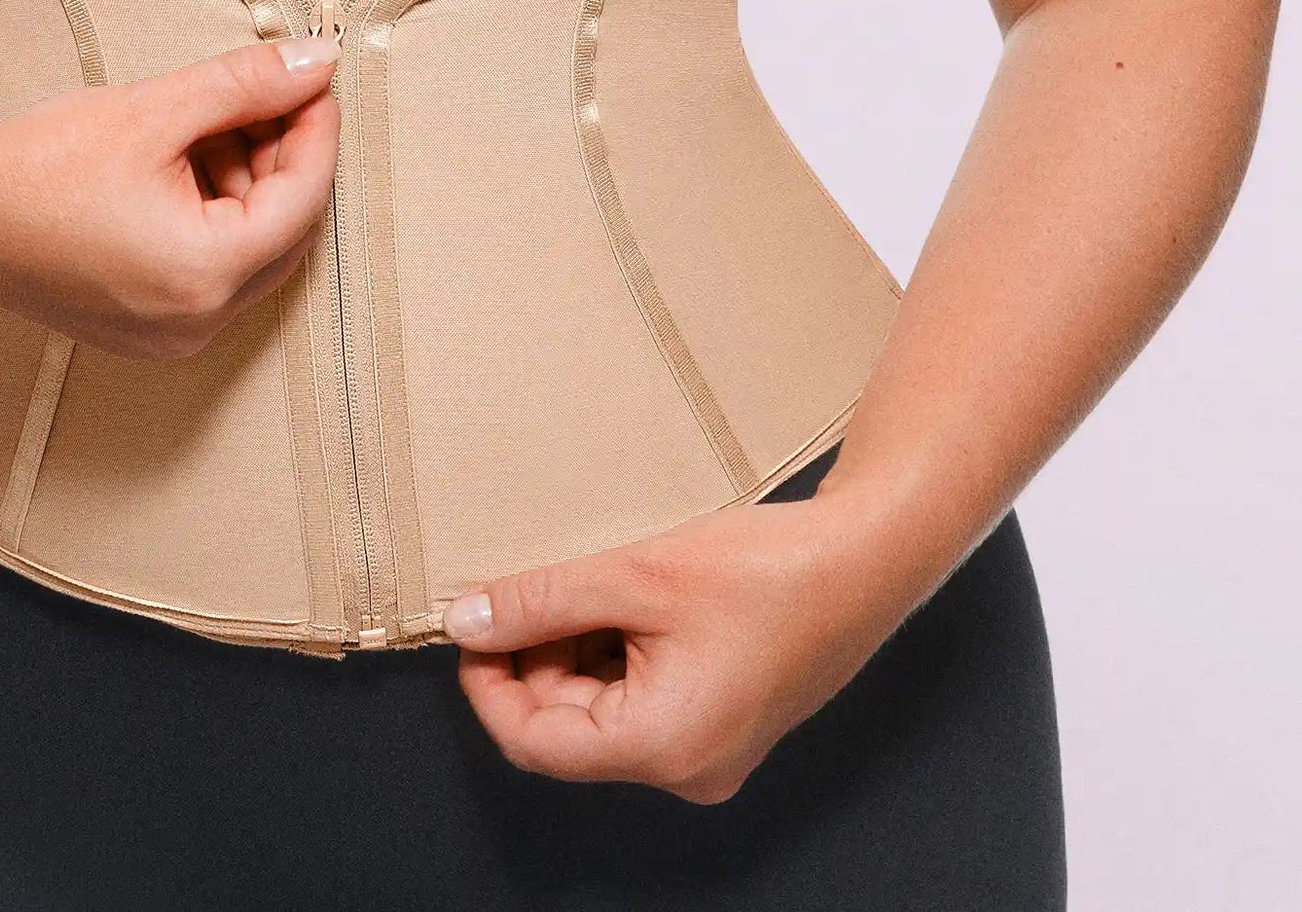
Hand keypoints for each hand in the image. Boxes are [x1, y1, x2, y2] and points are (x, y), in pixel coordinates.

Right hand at [0, 32, 341, 356]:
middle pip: (284, 228)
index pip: (303, 198)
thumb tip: (316, 63)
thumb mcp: (155, 110)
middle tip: (265, 88)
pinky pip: (213, 265)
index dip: (316, 128)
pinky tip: (183, 157)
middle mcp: (197, 323)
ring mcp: (173, 335)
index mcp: (204, 276)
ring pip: (251, 246)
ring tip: (205, 118)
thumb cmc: (37, 167)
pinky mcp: (149, 328)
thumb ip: (246, 85)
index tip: (313, 76)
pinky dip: (214, 209)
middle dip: (281, 152)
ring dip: (246, 177)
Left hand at [443, 481, 931, 799]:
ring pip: (602, 709)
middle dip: (538, 654)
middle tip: (540, 581)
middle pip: (567, 726)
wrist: (863, 560)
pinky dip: (619, 650)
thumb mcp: (633, 575)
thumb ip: (540, 602)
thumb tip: (466, 621)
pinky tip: (634, 595)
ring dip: (579, 647)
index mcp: (662, 748)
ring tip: (601, 578)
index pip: (534, 741)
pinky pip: (642, 700)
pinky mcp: (722, 723)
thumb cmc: (764, 569)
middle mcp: (686, 769)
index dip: (489, 680)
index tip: (474, 621)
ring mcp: (709, 751)